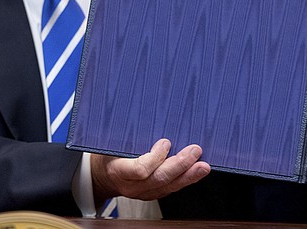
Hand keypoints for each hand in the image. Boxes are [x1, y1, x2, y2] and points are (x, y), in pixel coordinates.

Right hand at [90, 138, 209, 202]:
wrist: (102, 176)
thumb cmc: (108, 153)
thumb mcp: (110, 142)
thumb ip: (126, 133)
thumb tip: (145, 112)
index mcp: (119, 170)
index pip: (139, 170)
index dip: (155, 157)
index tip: (165, 142)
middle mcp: (132, 186)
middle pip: (159, 179)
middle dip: (180, 165)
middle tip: (194, 151)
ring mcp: (143, 193)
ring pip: (168, 187)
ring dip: (188, 175)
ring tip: (203, 166)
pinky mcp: (153, 194)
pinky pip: (171, 188)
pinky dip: (186, 179)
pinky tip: (196, 171)